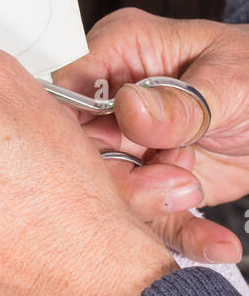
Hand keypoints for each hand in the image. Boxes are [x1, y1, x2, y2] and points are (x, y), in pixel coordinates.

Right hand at [52, 8, 248, 263]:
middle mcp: (113, 100)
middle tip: (179, 184)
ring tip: (194, 193)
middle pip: (83, 152)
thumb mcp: (229, 82)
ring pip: (109, 192)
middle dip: (127, 179)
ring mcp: (129, 144)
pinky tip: (219, 243)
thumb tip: (128, 108)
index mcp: (118, 52)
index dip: (76, 130)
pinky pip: (151, 219)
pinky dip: (185, 235)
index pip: (65, 91)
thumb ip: (179, 103)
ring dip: (156, 206)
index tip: (117, 153)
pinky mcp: (150, 183)